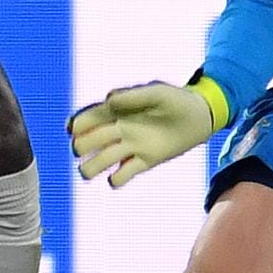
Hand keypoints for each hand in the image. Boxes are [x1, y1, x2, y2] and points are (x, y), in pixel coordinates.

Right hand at [69, 82, 216, 186]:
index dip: (75, 125)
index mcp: (117, 111)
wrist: (199, 117)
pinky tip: (116, 178)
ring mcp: (131, 147)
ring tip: (88, 172)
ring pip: (101, 161)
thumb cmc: (176, 100)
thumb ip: (132, 96)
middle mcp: (120, 130)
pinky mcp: (144, 161)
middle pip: (89, 141)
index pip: (88, 118)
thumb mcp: (156, 93)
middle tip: (81, 150)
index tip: (72, 130)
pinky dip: (115, 179)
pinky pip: (123, 174)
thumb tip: (107, 101)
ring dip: (89, 168)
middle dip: (80, 147)